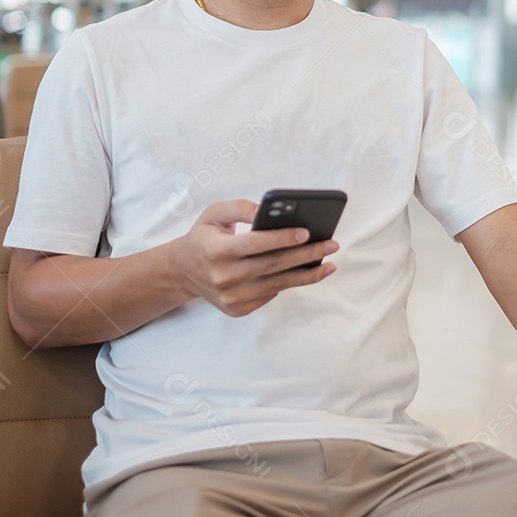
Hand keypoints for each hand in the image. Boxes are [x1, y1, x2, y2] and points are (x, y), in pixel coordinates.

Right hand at [169, 198, 337, 316]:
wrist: (184, 271)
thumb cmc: (205, 236)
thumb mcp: (214, 213)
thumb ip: (240, 207)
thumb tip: (268, 211)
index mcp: (215, 251)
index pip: (253, 244)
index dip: (280, 238)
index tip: (306, 231)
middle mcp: (222, 277)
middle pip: (272, 265)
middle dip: (306, 254)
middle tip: (331, 244)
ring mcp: (230, 297)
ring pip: (277, 284)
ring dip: (307, 274)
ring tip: (330, 263)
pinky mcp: (238, 309)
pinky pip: (271, 294)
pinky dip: (291, 282)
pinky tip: (308, 272)